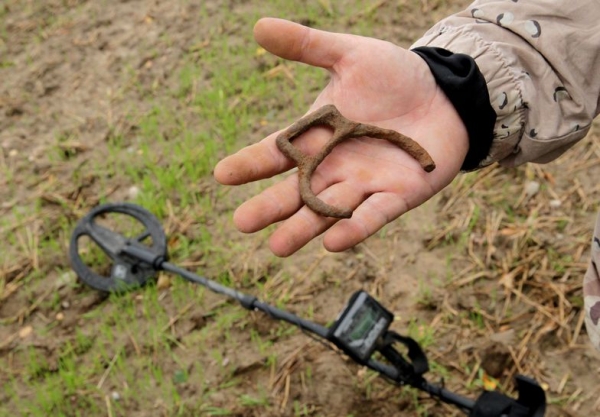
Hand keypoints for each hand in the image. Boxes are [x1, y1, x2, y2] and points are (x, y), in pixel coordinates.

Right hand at [214, 18, 467, 256]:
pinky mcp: (396, 196)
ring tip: (278, 247)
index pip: (276, 152)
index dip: (250, 163)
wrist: (445, 95)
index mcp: (316, 136)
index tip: (222, 174)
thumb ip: (307, 46)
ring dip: (304, 227)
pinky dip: (354, 228)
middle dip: (270, 207)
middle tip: (242, 223)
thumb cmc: (395, 76)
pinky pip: (372, 215)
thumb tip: (259, 26)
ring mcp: (363, 184)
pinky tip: (332, 242)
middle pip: (296, 191)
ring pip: (327, 210)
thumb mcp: (350, 56)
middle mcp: (332, 166)